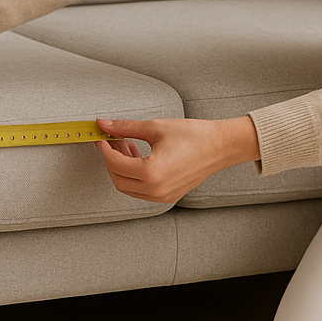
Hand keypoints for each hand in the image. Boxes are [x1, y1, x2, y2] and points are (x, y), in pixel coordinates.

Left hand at [92, 115, 260, 204]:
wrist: (220, 146)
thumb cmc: (193, 135)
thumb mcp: (155, 127)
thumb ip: (125, 128)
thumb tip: (104, 124)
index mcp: (151, 173)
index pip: (115, 164)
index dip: (105, 149)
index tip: (101, 137)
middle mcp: (156, 189)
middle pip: (118, 179)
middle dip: (111, 160)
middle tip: (111, 140)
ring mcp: (163, 196)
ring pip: (129, 187)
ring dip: (122, 168)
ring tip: (126, 144)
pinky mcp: (169, 196)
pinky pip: (142, 190)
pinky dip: (135, 175)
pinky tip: (138, 155)